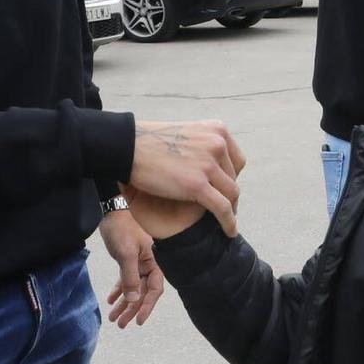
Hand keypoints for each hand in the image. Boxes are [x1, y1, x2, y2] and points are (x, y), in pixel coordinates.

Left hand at [97, 210, 164, 326]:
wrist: (112, 211)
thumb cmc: (122, 230)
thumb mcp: (126, 254)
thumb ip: (130, 277)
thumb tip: (134, 299)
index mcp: (155, 263)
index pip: (154, 290)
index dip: (147, 306)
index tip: (137, 321)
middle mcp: (149, 265)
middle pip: (142, 293)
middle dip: (132, 309)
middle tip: (121, 324)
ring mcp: (139, 263)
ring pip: (133, 288)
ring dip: (124, 303)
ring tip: (114, 318)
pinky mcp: (128, 260)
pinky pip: (126, 280)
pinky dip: (119, 291)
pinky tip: (111, 300)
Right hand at [129, 120, 244, 234]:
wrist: (126, 146)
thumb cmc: (149, 142)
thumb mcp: (185, 135)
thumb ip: (200, 145)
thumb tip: (209, 158)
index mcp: (217, 131)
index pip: (236, 161)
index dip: (231, 178)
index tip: (224, 189)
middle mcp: (217, 145)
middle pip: (233, 178)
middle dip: (228, 194)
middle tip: (224, 208)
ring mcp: (208, 165)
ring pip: (231, 194)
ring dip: (231, 210)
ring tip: (227, 221)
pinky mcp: (197, 185)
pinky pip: (222, 208)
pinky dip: (228, 222)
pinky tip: (230, 231)